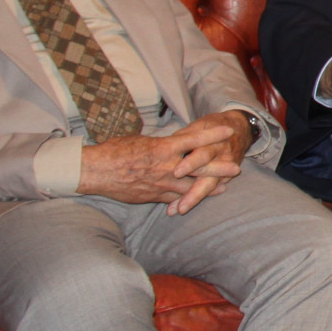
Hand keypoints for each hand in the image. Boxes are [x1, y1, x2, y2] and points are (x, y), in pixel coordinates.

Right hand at [78, 113, 249, 215]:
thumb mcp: (140, 141)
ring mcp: (161, 183)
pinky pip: (174, 198)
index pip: (194, 139)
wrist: (94, 171)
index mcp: (163, 148)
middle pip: (199, 167)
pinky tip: (195, 200)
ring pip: (190, 187)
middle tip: (237, 167)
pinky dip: (186, 199)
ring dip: (208, 188)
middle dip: (220, 168)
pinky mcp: (153, 196)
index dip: (213, 135)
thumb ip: (160, 145)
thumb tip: (171, 144)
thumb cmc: (114, 151)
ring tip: (224, 188)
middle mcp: (166, 167)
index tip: (229, 130)